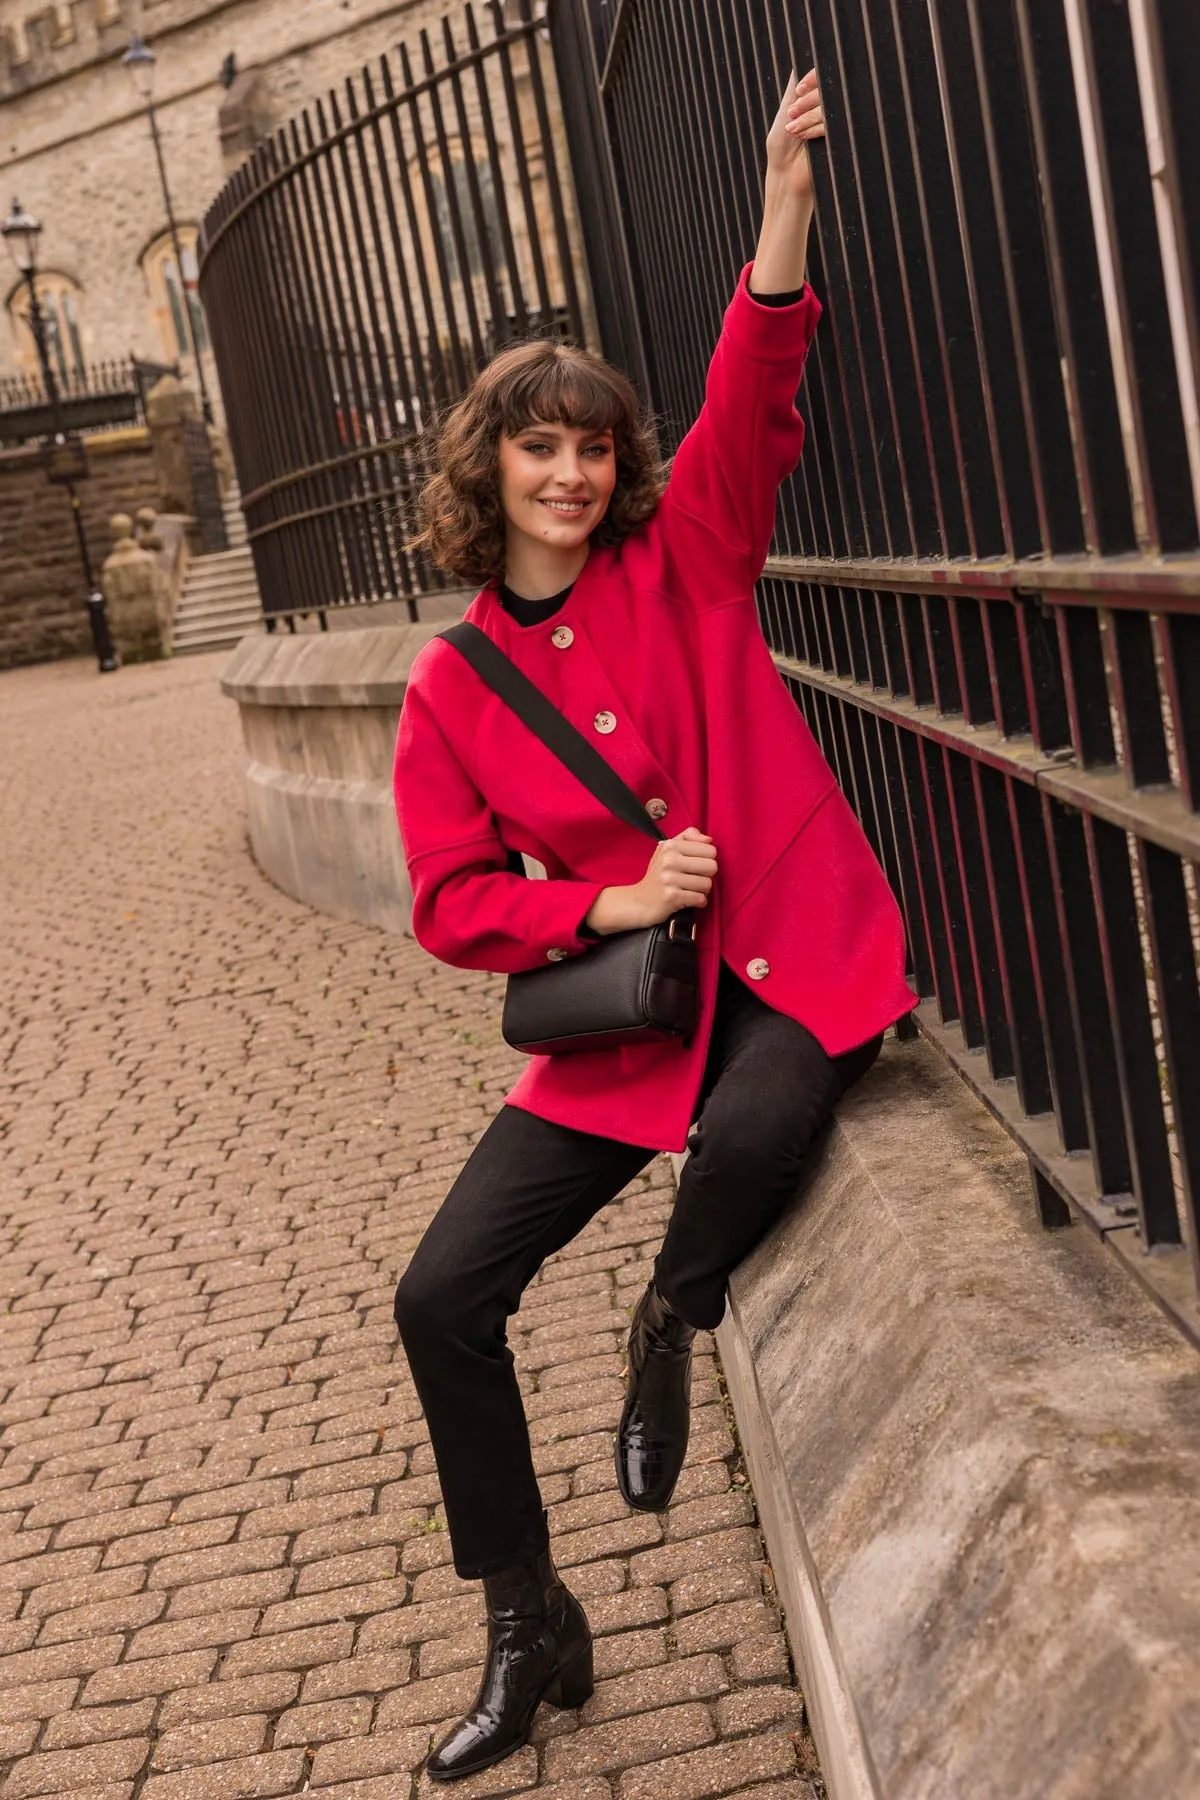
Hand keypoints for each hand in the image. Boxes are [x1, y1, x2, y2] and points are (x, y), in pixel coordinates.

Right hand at [585, 828, 717, 935]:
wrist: (639, 901)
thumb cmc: (658, 875)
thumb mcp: (668, 850)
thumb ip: (689, 837)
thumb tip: (709, 839)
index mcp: (670, 846)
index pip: (710, 850)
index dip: (707, 860)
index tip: (695, 866)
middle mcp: (669, 860)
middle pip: (712, 866)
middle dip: (707, 876)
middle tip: (694, 879)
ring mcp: (669, 879)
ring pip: (707, 884)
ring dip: (702, 891)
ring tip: (690, 890)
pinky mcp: (672, 897)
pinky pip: (700, 899)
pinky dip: (699, 902)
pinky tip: (689, 900)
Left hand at [765, 69, 825, 203]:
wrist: (786, 177)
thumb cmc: (781, 148)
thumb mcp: (783, 113)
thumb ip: (793, 90)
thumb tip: (798, 64)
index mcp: (812, 101)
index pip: (820, 79)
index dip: (812, 79)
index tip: (800, 89)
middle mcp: (825, 109)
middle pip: (826, 90)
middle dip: (808, 100)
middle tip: (792, 114)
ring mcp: (832, 123)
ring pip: (828, 106)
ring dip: (808, 116)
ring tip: (793, 130)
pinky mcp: (837, 138)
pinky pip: (831, 124)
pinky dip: (815, 128)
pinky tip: (804, 137)